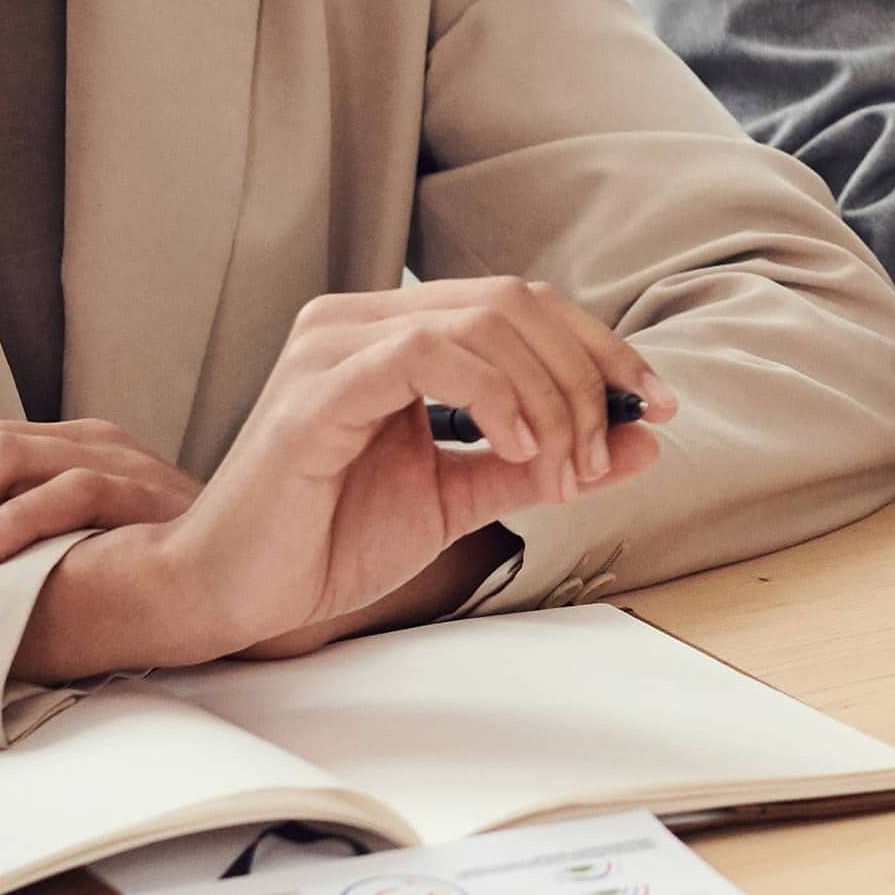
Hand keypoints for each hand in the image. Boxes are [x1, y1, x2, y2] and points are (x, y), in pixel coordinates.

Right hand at [41, 279, 670, 673]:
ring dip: (547, 395)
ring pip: (483, 321)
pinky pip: (426, 354)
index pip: (521, 305)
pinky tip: (516, 449)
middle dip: (584, 374)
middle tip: (602, 452)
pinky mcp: (317, 389)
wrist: (235, 592)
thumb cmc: (326, 539)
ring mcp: (333, 346)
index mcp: (392, 332)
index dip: (600, 347)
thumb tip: (641, 440)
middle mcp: (359, 320)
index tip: (658, 404)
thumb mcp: (461, 496)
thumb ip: (543, 464)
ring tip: (558, 469)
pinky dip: (495, 396)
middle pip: (514, 301)